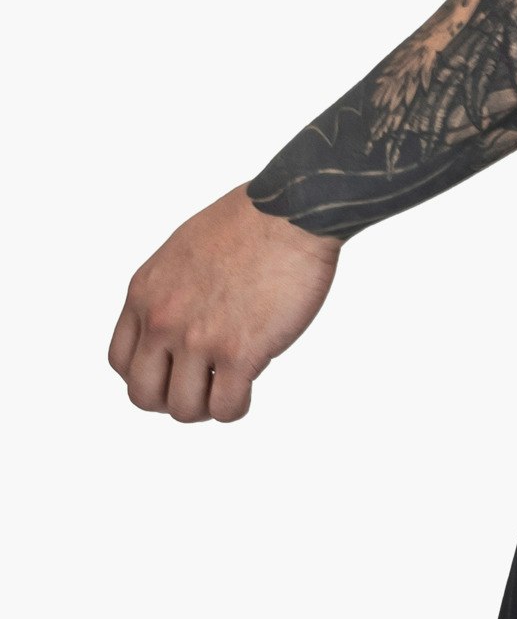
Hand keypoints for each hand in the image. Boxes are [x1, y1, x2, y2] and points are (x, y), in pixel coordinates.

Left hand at [107, 183, 341, 422]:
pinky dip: (236, 407)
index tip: (172, 370)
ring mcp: (200, 339)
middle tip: (200, 386)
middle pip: (144, 394)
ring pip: (184, 409)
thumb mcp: (184, 248)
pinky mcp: (240, 353)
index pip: (121, 361)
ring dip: (206, 406)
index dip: (147, 374)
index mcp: (147, 292)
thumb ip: (170, 288)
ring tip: (228, 387)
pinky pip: (226, 408)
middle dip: (171, 398)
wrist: (292, 209)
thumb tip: (180, 318)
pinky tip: (250, 387)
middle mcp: (164, 320)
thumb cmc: (252, 219)